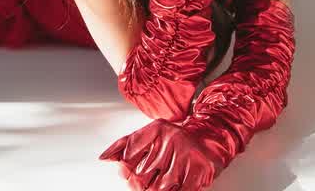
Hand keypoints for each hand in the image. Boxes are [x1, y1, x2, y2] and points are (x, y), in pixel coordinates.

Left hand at [99, 118, 214, 189]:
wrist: (210, 137)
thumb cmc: (176, 140)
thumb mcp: (152, 135)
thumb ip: (127, 144)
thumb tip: (104, 158)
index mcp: (157, 130)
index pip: (128, 154)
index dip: (125, 170)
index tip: (127, 172)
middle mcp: (170, 140)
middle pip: (141, 177)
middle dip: (140, 186)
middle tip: (148, 182)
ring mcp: (185, 155)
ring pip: (158, 190)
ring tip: (162, 183)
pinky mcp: (199, 170)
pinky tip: (174, 187)